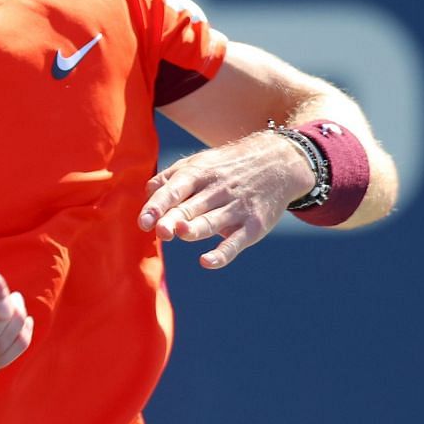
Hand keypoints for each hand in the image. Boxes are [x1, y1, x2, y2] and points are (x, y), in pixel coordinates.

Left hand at [137, 132, 313, 268]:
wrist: (279, 162)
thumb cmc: (227, 167)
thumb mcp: (200, 162)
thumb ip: (170, 178)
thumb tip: (146, 196)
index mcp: (198, 174)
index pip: (174, 190)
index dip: (158, 206)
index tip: (144, 222)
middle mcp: (217, 190)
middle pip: (190, 207)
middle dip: (173, 219)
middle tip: (160, 231)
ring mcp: (236, 208)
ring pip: (210, 222)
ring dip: (194, 229)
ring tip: (179, 233)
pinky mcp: (253, 225)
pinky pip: (235, 242)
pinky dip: (222, 254)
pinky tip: (206, 261)